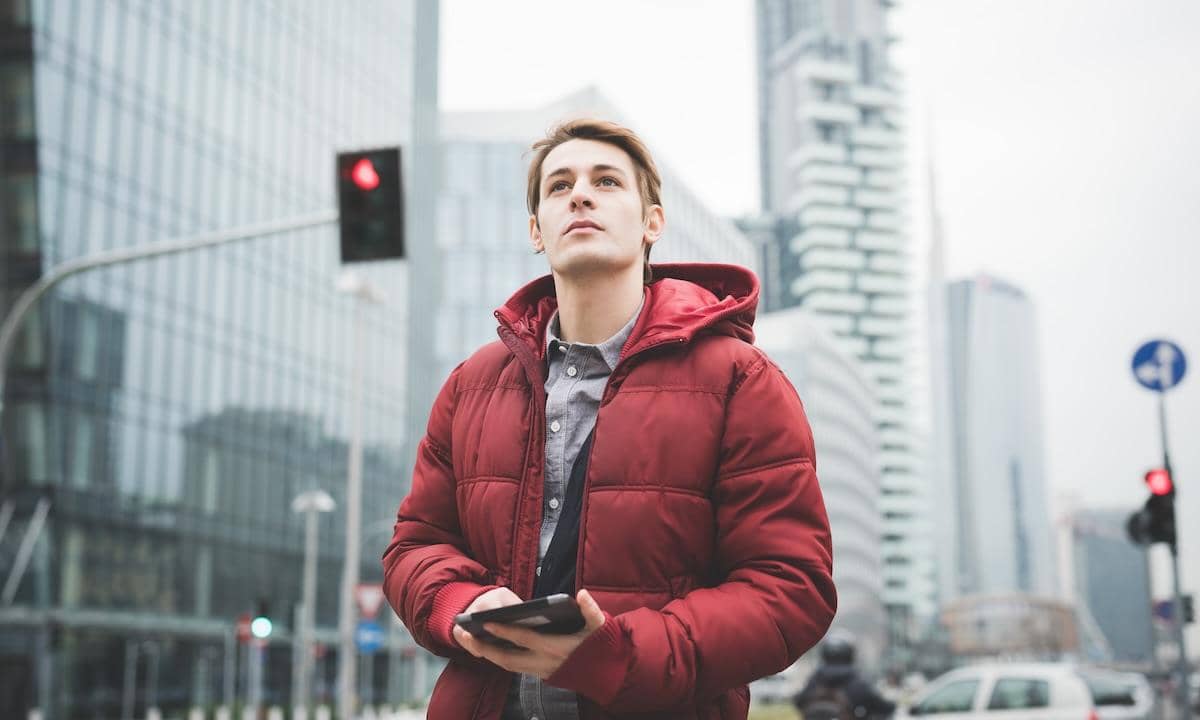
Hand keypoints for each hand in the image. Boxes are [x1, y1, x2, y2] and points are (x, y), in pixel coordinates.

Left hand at [453, 589, 606, 679]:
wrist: (606, 674)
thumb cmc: (601, 646)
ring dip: (487, 654)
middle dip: (484, 647)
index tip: (486, 621)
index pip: (524, 638)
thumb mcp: (600, 626)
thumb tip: (581, 594)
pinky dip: (499, 658)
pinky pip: (514, 667)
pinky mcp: (540, 675)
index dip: (504, 630)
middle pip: (507, 658)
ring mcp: (540, 671)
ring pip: (507, 665)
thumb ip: (590, 610)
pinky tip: (488, 646)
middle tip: (464, 634)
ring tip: (469, 639)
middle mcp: (544, 663)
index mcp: (555, 648)